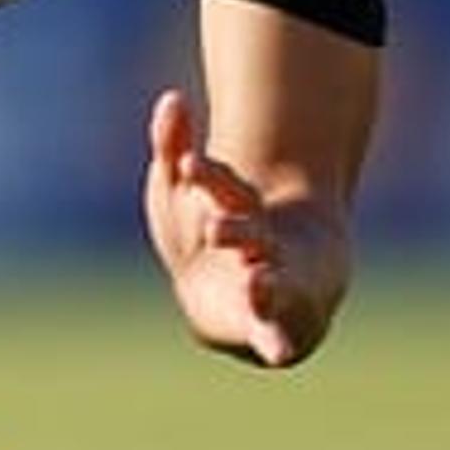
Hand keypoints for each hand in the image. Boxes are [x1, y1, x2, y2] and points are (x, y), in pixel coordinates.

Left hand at [142, 88, 346, 367]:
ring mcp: (276, 285)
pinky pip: (278, 335)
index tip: (187, 166)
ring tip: (257, 285)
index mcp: (241, 209)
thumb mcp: (178, 189)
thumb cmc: (208, 228)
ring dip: (266, 286)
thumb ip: (172, 146)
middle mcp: (264, 246)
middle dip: (237, 232)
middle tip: (214, 231)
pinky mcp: (276, 325)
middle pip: (250, 233)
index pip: (227, 189)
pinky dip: (278, 341)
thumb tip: (171, 98)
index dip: (209, 178)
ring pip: (273, 283)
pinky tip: (277, 350)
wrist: (243, 285)